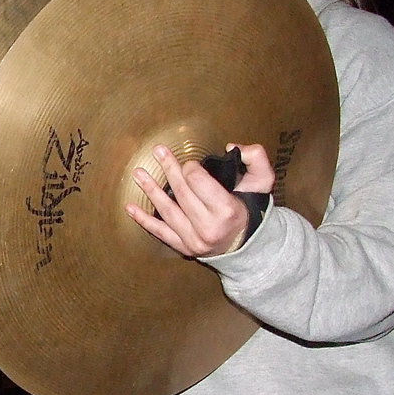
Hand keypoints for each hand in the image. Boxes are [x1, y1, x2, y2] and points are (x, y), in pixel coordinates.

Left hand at [125, 143, 274, 256]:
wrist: (248, 245)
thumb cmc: (252, 209)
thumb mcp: (263, 183)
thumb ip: (256, 159)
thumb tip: (233, 146)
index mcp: (227, 210)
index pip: (198, 182)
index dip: (191, 168)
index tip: (190, 162)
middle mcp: (209, 227)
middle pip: (182, 193)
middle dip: (169, 169)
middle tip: (158, 151)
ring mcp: (194, 240)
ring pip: (167, 211)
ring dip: (150, 190)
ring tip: (138, 173)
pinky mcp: (184, 248)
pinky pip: (160, 233)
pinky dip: (144, 220)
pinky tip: (130, 207)